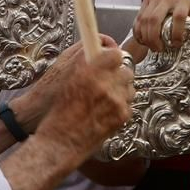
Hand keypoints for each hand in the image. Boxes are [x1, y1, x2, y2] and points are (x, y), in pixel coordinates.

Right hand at [38, 38, 135, 157]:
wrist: (60, 142)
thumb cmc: (59, 113)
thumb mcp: (66, 78)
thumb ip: (85, 61)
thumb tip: (101, 47)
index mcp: (88, 72)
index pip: (115, 54)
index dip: (113, 58)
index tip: (110, 61)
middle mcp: (104, 84)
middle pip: (126, 70)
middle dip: (118, 75)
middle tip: (109, 81)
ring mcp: (115, 100)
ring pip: (130, 87)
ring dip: (121, 90)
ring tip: (106, 99)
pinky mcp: (122, 115)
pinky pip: (129, 103)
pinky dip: (121, 106)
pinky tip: (107, 111)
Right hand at [133, 0, 189, 51]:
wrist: (178, 2)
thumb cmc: (189, 12)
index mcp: (183, 1)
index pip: (178, 16)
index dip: (177, 33)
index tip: (176, 44)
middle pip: (155, 19)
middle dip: (155, 38)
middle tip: (159, 49)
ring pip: (144, 20)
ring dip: (146, 37)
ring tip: (153, 47)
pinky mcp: (146, 0)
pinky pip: (138, 19)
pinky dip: (138, 33)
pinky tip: (144, 41)